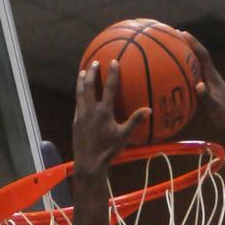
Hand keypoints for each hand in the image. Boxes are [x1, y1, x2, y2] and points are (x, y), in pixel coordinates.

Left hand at [73, 61, 147, 178]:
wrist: (89, 163)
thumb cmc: (108, 150)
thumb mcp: (124, 137)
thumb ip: (135, 121)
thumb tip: (148, 110)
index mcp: (103, 111)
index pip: (108, 88)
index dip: (112, 74)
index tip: (113, 61)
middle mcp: (90, 109)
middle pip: (89, 85)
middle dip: (91, 72)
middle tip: (94, 63)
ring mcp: (81, 114)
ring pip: (80, 92)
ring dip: (81, 80)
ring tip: (82, 72)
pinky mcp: (76, 121)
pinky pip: (77, 103)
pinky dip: (79, 95)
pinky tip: (79, 94)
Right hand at [180, 34, 224, 140]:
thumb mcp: (216, 107)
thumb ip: (207, 96)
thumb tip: (198, 85)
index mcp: (214, 78)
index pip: (203, 55)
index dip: (193, 43)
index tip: (183, 33)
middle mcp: (213, 79)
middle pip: (200, 58)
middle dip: (189, 47)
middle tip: (177, 37)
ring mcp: (213, 87)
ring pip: (199, 69)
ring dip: (189, 61)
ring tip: (177, 55)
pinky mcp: (213, 95)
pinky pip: (197, 81)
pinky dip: (189, 76)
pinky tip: (182, 80)